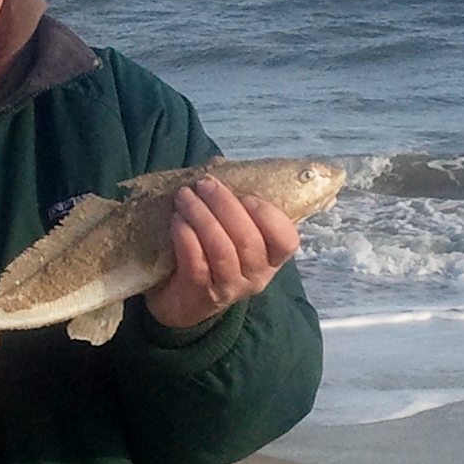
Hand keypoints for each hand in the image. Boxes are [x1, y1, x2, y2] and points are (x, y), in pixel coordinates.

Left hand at [145, 176, 299, 329]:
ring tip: (184, 197)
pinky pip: (197, 262)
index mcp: (270, 258)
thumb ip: (230, 197)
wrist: (179, 301)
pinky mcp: (201, 295)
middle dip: (224, 205)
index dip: (269, 216)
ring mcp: (229, 288)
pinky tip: (177, 220)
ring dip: (202, 216)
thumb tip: (219, 163)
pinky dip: (186, 237)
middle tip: (204, 184)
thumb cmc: (209, 255)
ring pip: (222, 249)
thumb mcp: (226, 227)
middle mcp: (256, 276)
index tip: (246, 196)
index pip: (287, 240)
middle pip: (249, 239)